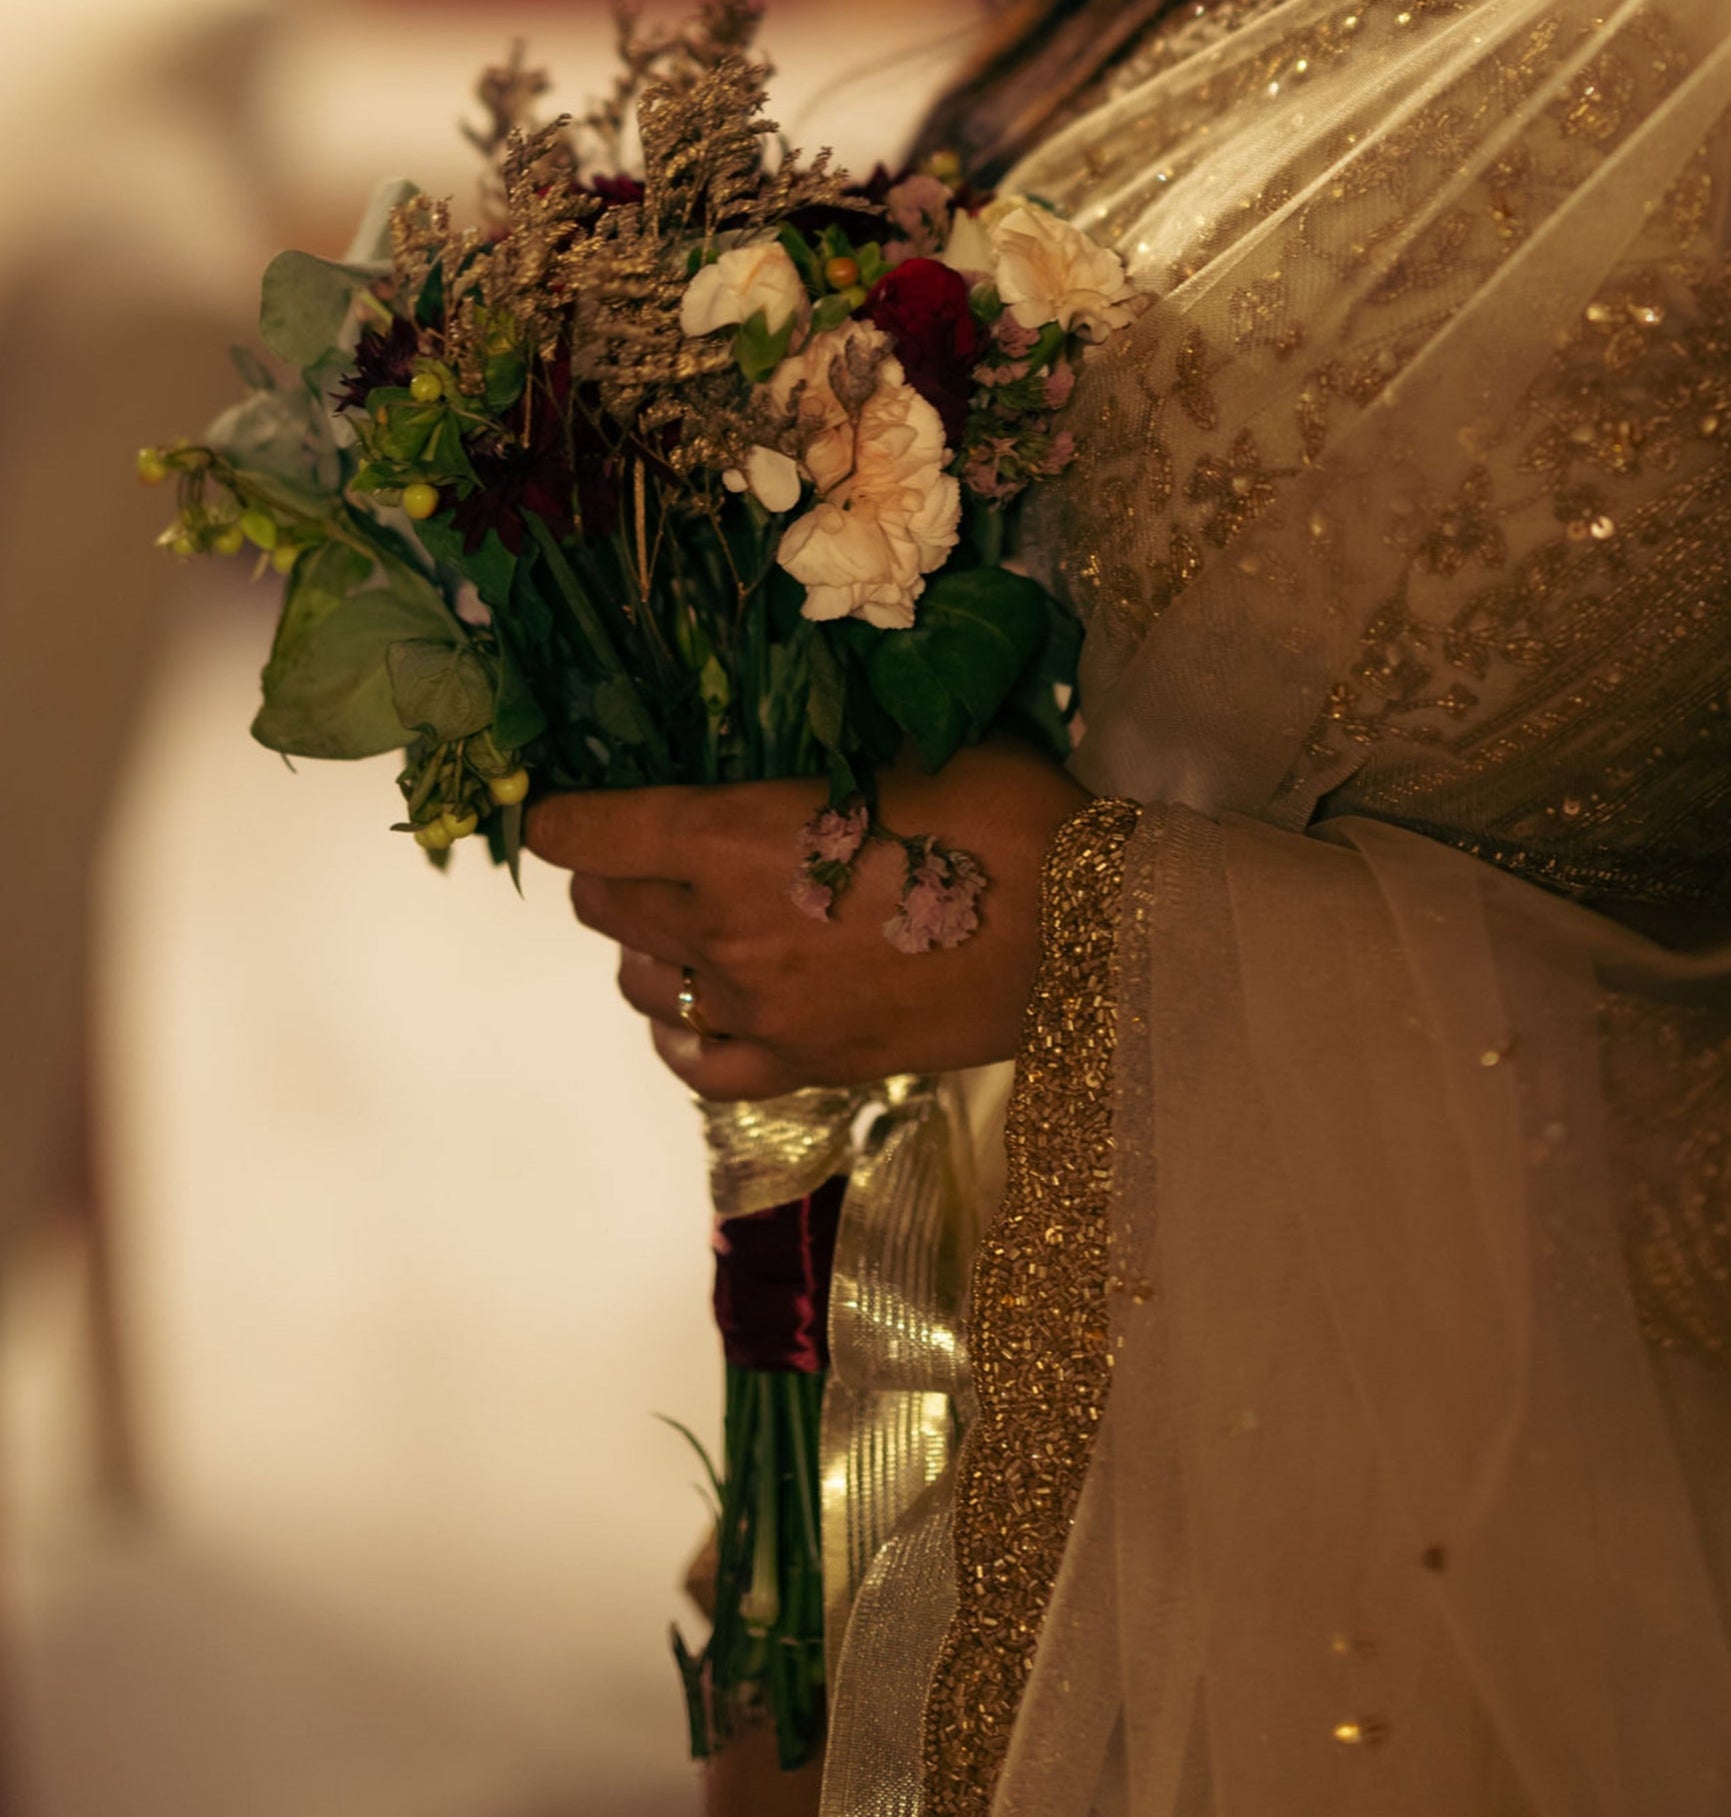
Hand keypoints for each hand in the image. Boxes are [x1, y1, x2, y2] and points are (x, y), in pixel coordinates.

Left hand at [526, 741, 1084, 1099]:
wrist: (1087, 932)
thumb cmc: (1005, 813)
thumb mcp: (903, 751)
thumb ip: (817, 765)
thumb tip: (784, 757)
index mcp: (734, 836)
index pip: (591, 832)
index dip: (561, 815)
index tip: (558, 806)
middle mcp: (725, 929)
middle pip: (607, 907)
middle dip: (610, 872)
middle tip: (645, 849)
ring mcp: (762, 1010)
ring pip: (645, 984)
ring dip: (649, 948)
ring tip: (687, 923)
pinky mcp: (806, 1066)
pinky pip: (700, 1065)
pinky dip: (685, 1033)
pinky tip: (699, 1012)